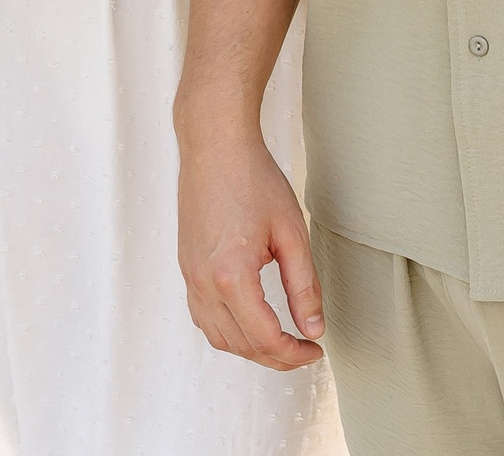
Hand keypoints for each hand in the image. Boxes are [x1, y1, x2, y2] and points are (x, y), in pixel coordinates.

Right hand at [175, 116, 325, 370]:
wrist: (214, 146)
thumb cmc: (253, 179)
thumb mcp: (291, 234)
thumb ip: (304, 287)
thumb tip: (314, 329)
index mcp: (232, 276)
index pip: (265, 338)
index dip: (295, 354)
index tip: (316, 350)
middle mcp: (204, 281)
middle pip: (240, 344)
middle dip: (276, 357)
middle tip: (305, 349)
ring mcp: (190, 275)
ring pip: (217, 336)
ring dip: (250, 349)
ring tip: (281, 342)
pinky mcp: (187, 266)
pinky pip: (203, 316)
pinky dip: (228, 331)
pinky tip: (250, 323)